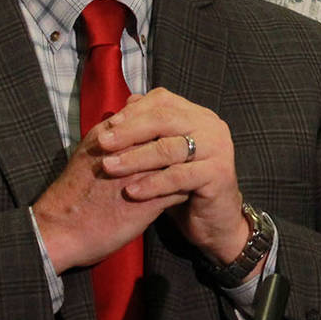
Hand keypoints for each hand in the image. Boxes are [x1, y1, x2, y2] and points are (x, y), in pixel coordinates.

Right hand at [31, 122, 186, 272]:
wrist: (59, 230)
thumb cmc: (73, 194)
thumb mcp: (89, 154)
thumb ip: (111, 138)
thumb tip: (129, 126)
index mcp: (109, 136)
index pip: (151, 117)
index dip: (167, 124)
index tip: (178, 133)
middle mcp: (126, 152)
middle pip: (168, 135)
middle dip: (183, 139)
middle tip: (195, 148)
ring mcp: (139, 176)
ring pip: (177, 160)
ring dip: (188, 163)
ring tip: (194, 168)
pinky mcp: (147, 202)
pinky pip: (178, 189)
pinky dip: (186, 188)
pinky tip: (189, 192)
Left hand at [89, 88, 254, 272]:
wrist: (214, 218)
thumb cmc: (183, 184)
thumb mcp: (163, 154)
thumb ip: (147, 130)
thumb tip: (122, 106)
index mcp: (197, 115)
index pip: (162, 100)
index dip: (133, 111)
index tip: (107, 124)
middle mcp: (210, 126)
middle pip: (164, 119)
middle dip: (129, 131)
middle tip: (102, 143)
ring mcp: (218, 148)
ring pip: (169, 148)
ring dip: (135, 158)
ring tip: (109, 167)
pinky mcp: (218, 174)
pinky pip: (179, 176)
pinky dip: (152, 183)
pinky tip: (131, 191)